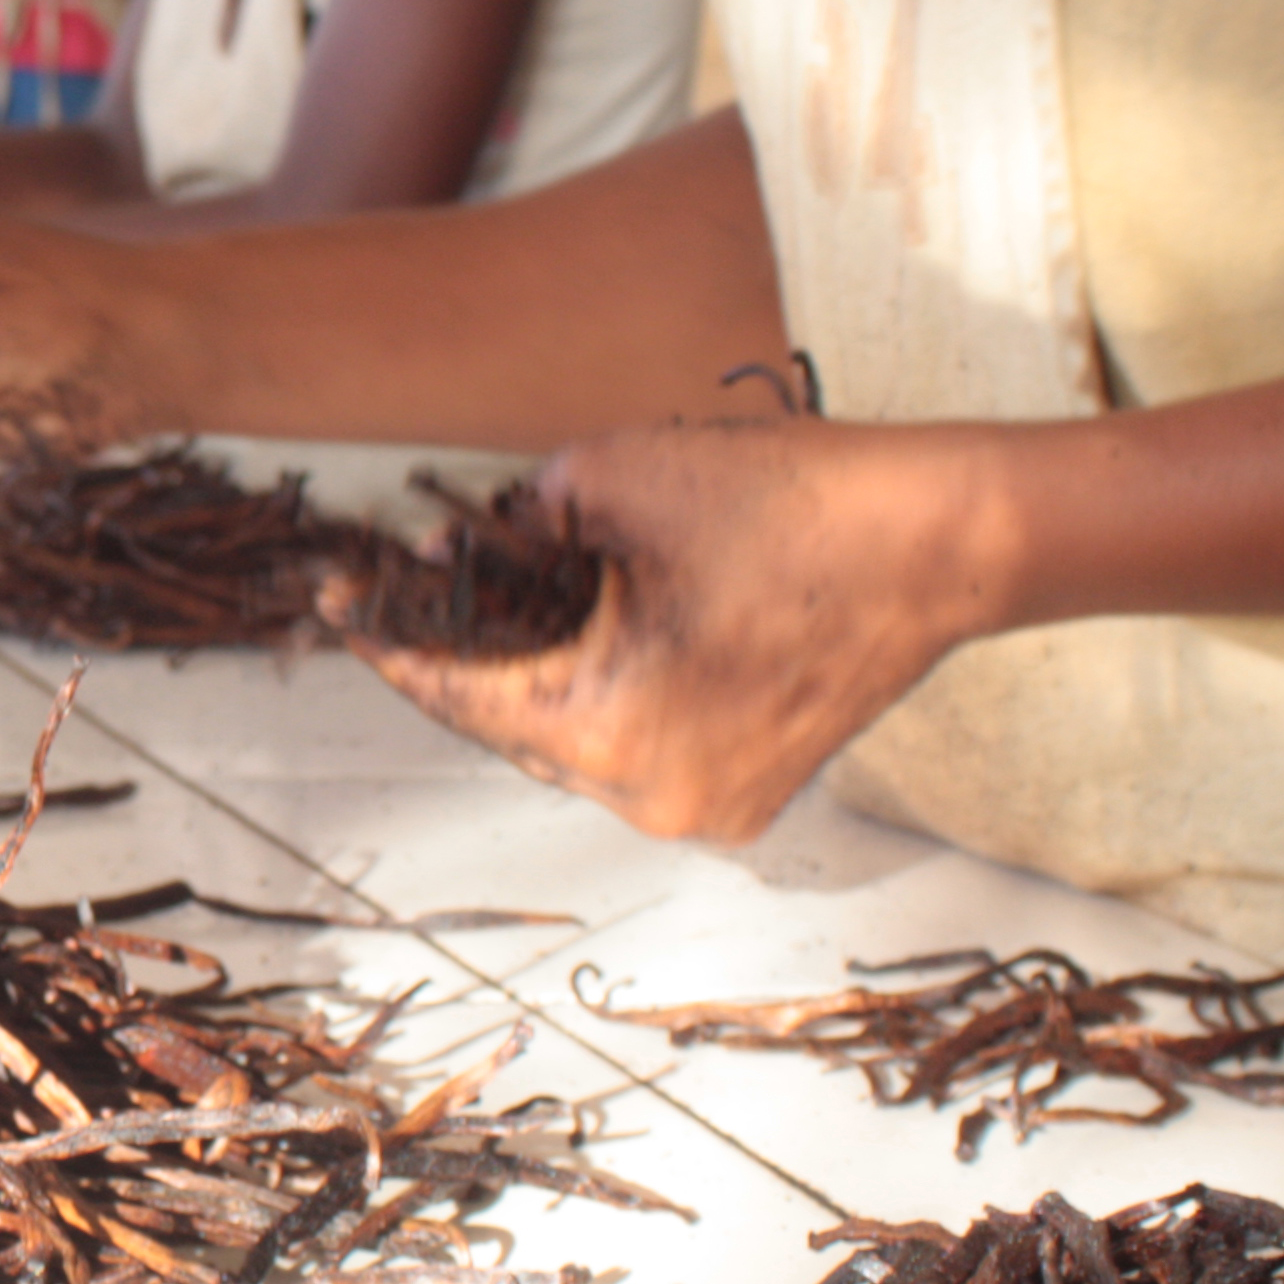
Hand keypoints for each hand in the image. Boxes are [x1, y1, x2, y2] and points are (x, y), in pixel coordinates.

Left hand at [338, 420, 1015, 841]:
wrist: (948, 537)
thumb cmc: (796, 504)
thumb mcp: (617, 477)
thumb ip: (518, 515)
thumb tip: (465, 543)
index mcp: (612, 736)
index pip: (460, 694)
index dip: (390, 640)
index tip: (335, 604)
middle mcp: (654, 800)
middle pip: (513, 722)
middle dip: (464, 646)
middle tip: (405, 582)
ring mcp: (710, 806)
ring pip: (575, 734)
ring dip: (536, 666)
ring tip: (493, 590)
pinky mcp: (748, 788)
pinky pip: (637, 742)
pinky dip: (604, 686)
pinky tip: (583, 621)